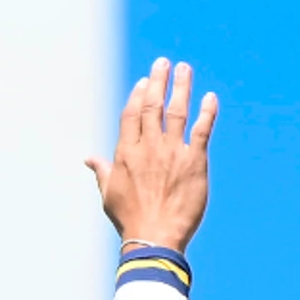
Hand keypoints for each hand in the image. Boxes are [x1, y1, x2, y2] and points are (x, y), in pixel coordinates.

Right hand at [88, 55, 216, 251]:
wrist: (155, 237)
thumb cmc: (130, 219)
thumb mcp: (109, 193)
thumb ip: (102, 170)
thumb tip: (88, 158)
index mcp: (126, 151)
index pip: (131, 113)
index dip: (138, 94)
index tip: (144, 81)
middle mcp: (148, 147)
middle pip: (152, 105)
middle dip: (158, 80)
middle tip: (164, 62)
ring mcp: (172, 152)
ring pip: (177, 111)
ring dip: (181, 87)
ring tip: (185, 69)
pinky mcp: (195, 162)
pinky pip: (202, 130)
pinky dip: (207, 112)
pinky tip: (210, 97)